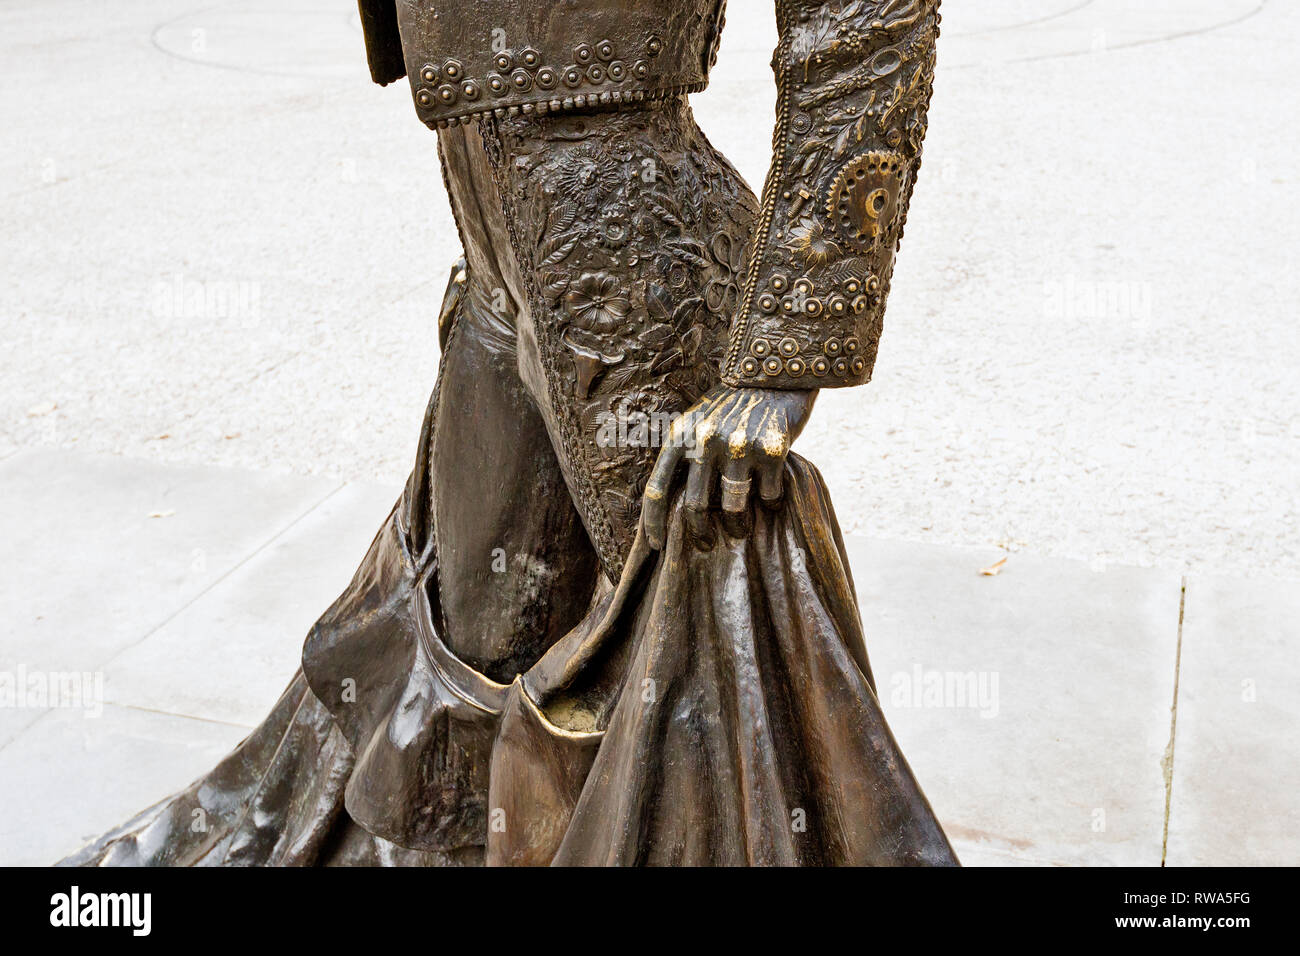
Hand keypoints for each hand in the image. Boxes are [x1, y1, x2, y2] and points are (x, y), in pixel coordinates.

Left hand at [641, 384, 816, 548]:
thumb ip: (684, 456)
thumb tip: (672, 510)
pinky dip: (771, 502)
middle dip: (700, 534)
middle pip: (694, 506)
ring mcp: (738, 445)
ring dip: (738, 526)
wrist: (772, 374)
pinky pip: (768, 495)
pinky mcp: (771, 450)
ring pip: (733, 508)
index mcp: (679, 436)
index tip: (659, 546)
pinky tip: (772, 496)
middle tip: (706, 544)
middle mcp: (704, 441)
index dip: (653, 524)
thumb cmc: (730, 407)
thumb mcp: (695, 423)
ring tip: (742, 528)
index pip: (656, 489)